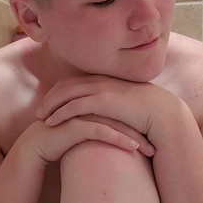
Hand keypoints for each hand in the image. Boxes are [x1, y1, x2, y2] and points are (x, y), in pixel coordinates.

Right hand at [13, 114, 154, 164]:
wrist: (32, 152)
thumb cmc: (57, 146)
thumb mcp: (81, 136)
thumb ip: (97, 131)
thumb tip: (119, 137)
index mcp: (89, 104)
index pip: (119, 111)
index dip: (137, 123)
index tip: (154, 137)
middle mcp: (85, 105)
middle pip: (120, 114)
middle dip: (141, 129)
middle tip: (158, 144)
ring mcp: (78, 113)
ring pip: (113, 122)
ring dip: (134, 136)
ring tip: (151, 150)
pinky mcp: (72, 125)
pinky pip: (100, 131)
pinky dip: (118, 138)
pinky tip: (133, 149)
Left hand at [35, 75, 186, 147]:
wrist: (163, 113)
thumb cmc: (149, 113)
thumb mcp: (128, 104)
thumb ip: (116, 104)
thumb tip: (110, 113)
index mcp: (107, 79)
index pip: (75, 82)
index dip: (60, 92)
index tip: (50, 102)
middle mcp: (101, 80)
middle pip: (66, 86)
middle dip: (50, 97)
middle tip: (38, 111)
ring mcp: (101, 89)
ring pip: (66, 94)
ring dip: (50, 105)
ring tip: (39, 118)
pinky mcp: (102, 101)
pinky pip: (74, 106)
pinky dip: (60, 113)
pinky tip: (51, 123)